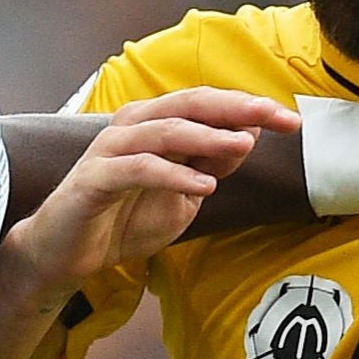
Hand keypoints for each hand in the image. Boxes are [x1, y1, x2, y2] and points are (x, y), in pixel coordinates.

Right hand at [9, 87, 300, 298]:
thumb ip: (211, 164)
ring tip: (242, 145)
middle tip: (276, 116)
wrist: (66, 253)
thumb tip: (249, 134)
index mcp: (156, 124)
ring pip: (165, 130)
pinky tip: (204, 185)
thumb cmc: (122, 219)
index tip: (292, 120)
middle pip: (191, 105)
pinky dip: (173, 174)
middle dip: (236, 108)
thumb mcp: (182, 195)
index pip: (208, 105)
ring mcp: (111, 149)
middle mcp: (134, 126)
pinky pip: (139, 169)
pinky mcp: (96, 178)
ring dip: (207, 136)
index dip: (249, 108)